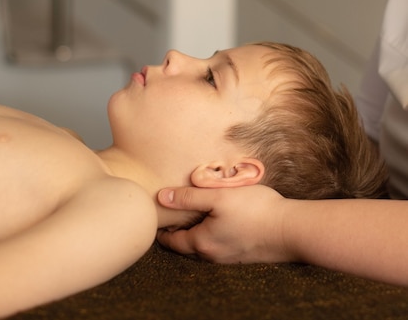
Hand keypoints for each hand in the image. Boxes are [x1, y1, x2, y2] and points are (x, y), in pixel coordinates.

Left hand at [156, 185, 292, 263]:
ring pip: (204, 247)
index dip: (163, 229)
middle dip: (178, 232)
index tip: (159, 217)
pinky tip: (221, 220)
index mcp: (202, 243)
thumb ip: (188, 197)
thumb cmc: (256, 210)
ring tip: (195, 214)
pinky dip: (213, 235)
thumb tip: (162, 197)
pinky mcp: (244, 254)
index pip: (171, 241)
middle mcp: (213, 256)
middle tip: (173, 215)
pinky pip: (220, 246)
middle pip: (186, 246)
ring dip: (196, 233)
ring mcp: (229, 257)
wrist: (294, 230)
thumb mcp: (217, 196)